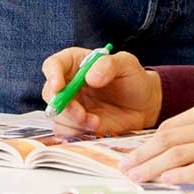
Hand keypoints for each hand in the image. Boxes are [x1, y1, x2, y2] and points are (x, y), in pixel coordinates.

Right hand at [41, 47, 161, 135]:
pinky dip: (78, 131)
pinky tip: (96, 125)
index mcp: (74, 62)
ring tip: (94, 121)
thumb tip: (89, 78)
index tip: (59, 87)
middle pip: (50, 93)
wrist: (144, 105)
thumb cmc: (133, 78)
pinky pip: (66, 130)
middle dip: (62, 105)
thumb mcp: (126, 64)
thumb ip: (108, 64)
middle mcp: (68, 83)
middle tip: (80, 113)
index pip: (53, 65)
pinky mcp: (76, 124)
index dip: (52, 75)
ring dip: (72, 121)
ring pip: (56, 115)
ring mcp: (71, 105)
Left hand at [119, 100, 193, 183]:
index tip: (131, 155)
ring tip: (136, 177)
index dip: (146, 142)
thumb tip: (168, 149)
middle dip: (142, 155)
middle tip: (125, 168)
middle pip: (167, 139)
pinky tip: (164, 180)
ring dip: (152, 167)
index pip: (168, 127)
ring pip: (177, 154)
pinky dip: (179, 174)